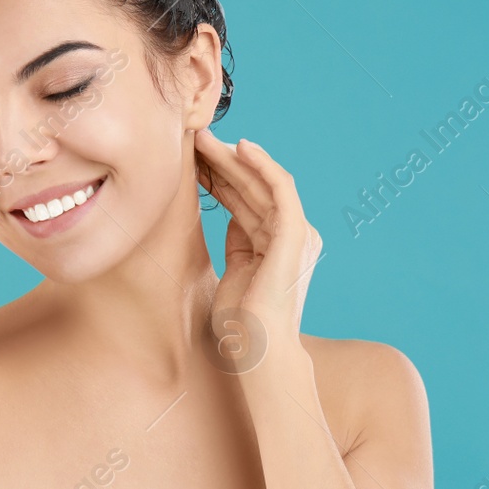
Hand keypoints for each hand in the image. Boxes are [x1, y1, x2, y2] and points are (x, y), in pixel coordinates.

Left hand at [193, 129, 323, 375]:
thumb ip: (239, 240)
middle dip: (222, 162)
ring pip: (262, 182)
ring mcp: (297, 233)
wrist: (258, 351)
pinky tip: (240, 148)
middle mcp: (292, 235)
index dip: (219, 177)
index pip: (245, 200)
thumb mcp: (236, 270)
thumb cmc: (243, 322)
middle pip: (252, 187)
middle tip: (193, 137)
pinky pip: (281, 189)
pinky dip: (263, 165)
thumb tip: (232, 212)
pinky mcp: (297, 234)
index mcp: (278, 244)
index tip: (191, 159)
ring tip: (204, 138)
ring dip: (233, 158)